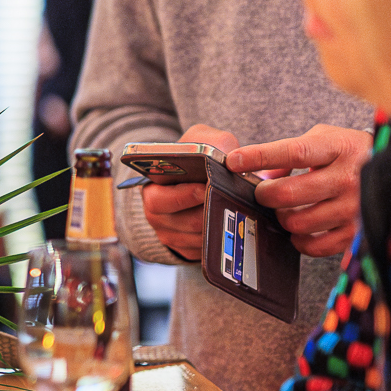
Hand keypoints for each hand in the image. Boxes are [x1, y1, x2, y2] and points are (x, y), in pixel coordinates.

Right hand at [138, 124, 237, 259]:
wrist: (194, 179)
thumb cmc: (195, 159)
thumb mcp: (200, 140)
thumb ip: (213, 142)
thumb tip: (230, 158)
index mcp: (152, 190)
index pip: (160, 199)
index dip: (183, 195)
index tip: (205, 187)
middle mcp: (157, 216)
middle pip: (184, 222)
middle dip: (209, 211)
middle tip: (229, 200)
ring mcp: (171, 236)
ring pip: (199, 237)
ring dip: (219, 224)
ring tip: (239, 210)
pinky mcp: (186, 250)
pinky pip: (206, 250)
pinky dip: (221, 238)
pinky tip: (234, 224)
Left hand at [226, 123, 370, 257]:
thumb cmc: (348, 152)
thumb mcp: (323, 139)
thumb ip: (290, 152)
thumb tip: (263, 176)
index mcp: (338, 148)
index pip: (293, 153)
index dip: (260, 157)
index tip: (233, 161)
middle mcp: (348, 178)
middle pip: (289, 194)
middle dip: (265, 195)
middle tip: (263, 192)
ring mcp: (354, 208)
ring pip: (297, 222)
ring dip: (281, 217)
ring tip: (285, 209)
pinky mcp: (356, 233)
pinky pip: (314, 245)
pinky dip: (299, 240)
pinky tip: (300, 229)